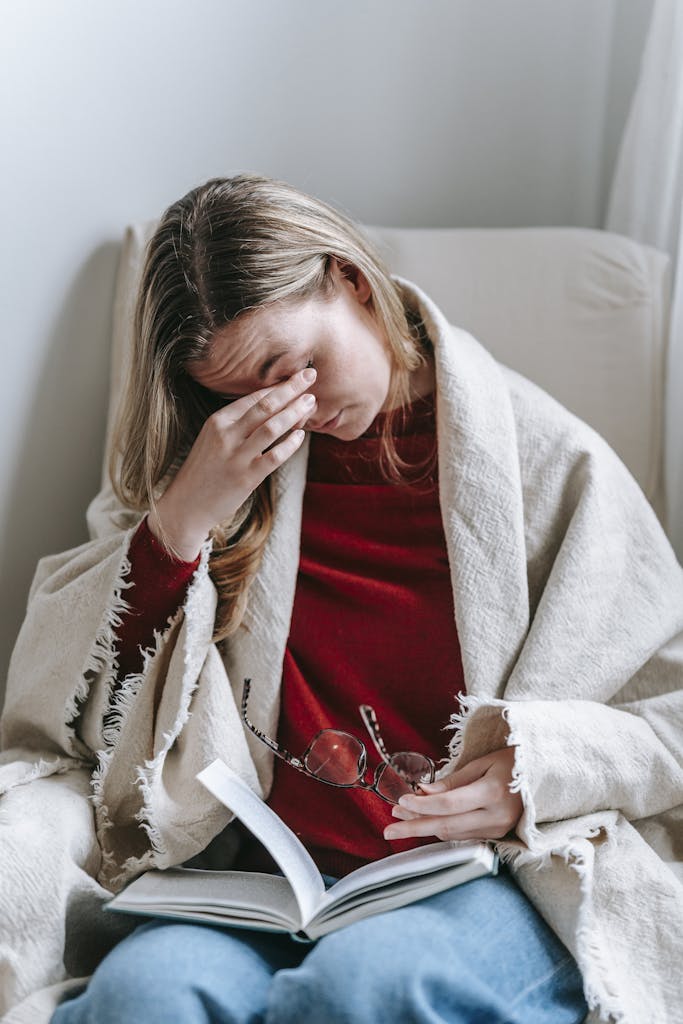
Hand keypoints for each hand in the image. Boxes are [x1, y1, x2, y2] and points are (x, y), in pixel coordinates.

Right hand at [148, 368, 316, 559]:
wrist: (187, 504)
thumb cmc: (205, 470)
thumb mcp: (213, 439)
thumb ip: (238, 424)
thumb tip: (274, 408)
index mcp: (217, 421)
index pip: (253, 397)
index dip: (277, 385)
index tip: (296, 376)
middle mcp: (226, 435)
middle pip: (265, 405)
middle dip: (290, 388)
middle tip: (310, 375)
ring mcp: (236, 456)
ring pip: (271, 426)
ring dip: (294, 412)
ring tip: (310, 402)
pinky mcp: (246, 477)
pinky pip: (274, 456)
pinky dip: (290, 444)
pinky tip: (301, 435)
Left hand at [383, 747, 521, 842]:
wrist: (545, 777)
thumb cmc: (513, 762)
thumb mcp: (483, 763)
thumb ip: (453, 782)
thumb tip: (423, 793)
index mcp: (493, 793)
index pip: (448, 805)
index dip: (422, 806)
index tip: (400, 802)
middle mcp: (495, 816)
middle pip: (446, 826)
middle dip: (414, 826)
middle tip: (388, 827)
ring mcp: (497, 830)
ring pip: (452, 834)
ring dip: (424, 828)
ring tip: (400, 821)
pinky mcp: (496, 835)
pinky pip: (462, 835)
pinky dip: (440, 829)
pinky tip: (423, 823)